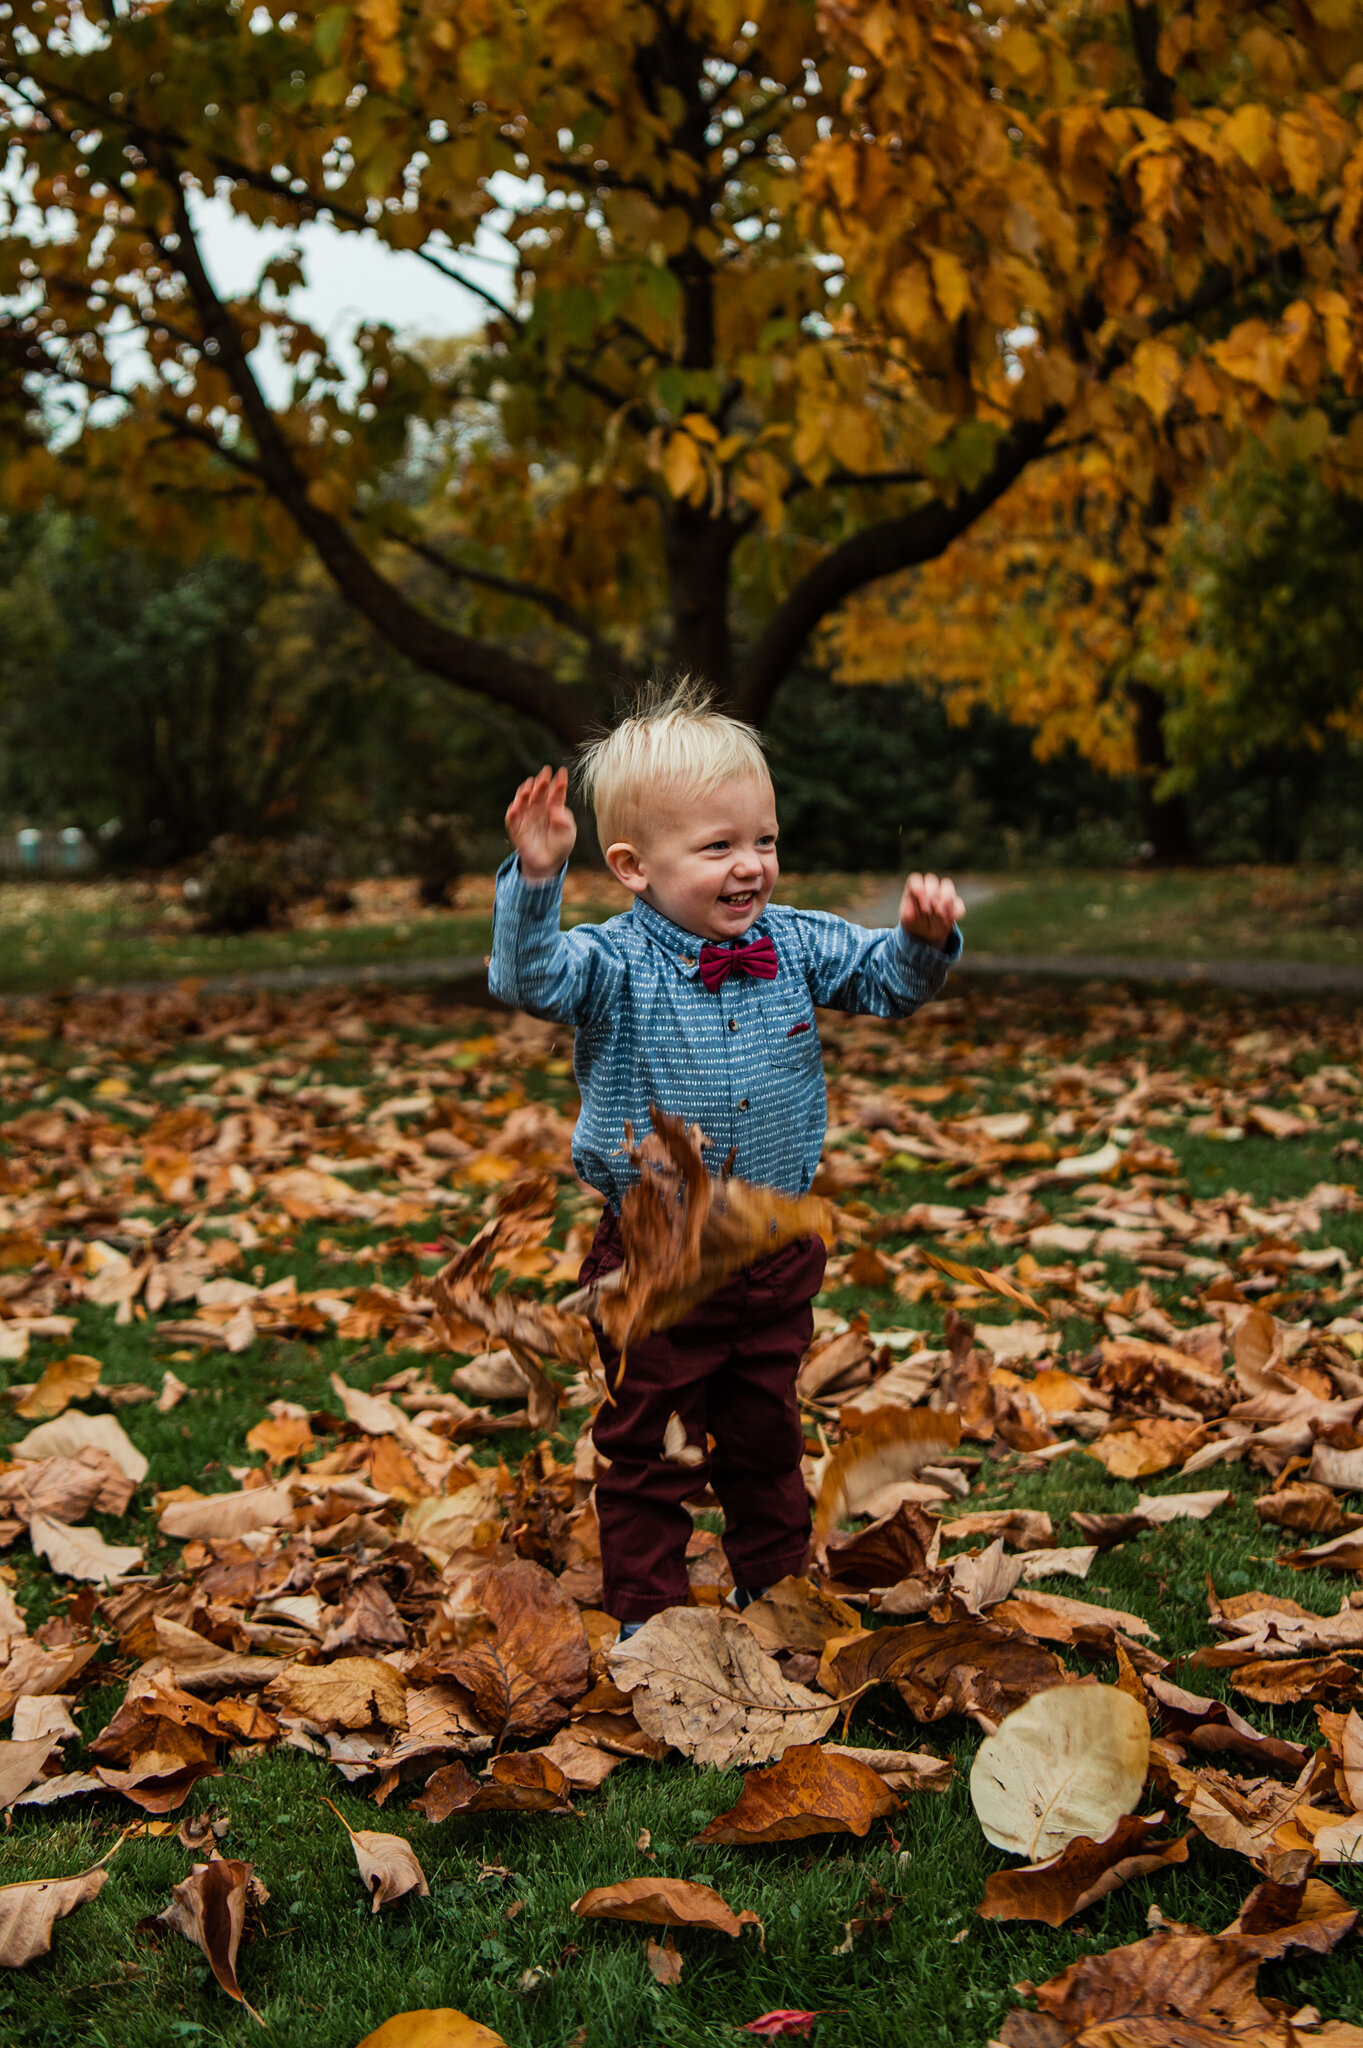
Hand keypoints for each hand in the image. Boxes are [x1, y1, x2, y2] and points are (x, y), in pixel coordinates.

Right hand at [506, 765, 576, 881]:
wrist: (548, 863)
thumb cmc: (560, 845)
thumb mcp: (568, 834)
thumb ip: (564, 821)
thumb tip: (556, 809)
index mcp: (553, 807)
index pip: (556, 793)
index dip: (559, 783)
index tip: (562, 772)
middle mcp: (539, 808)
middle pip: (539, 792)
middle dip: (542, 783)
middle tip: (545, 773)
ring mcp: (527, 817)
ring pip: (523, 800)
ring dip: (525, 793)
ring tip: (530, 786)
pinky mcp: (516, 828)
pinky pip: (512, 819)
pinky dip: (512, 813)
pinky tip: (515, 807)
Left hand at [899, 871, 963, 947]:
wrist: (926, 933)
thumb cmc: (913, 922)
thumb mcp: (907, 920)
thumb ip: (908, 913)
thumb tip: (911, 911)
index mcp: (915, 888)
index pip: (916, 880)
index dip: (918, 889)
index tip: (919, 904)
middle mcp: (929, 887)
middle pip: (931, 880)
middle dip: (930, 894)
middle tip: (927, 911)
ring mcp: (943, 893)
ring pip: (947, 886)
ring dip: (944, 899)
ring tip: (939, 914)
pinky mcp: (955, 904)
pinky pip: (959, 904)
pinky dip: (954, 913)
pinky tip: (947, 922)